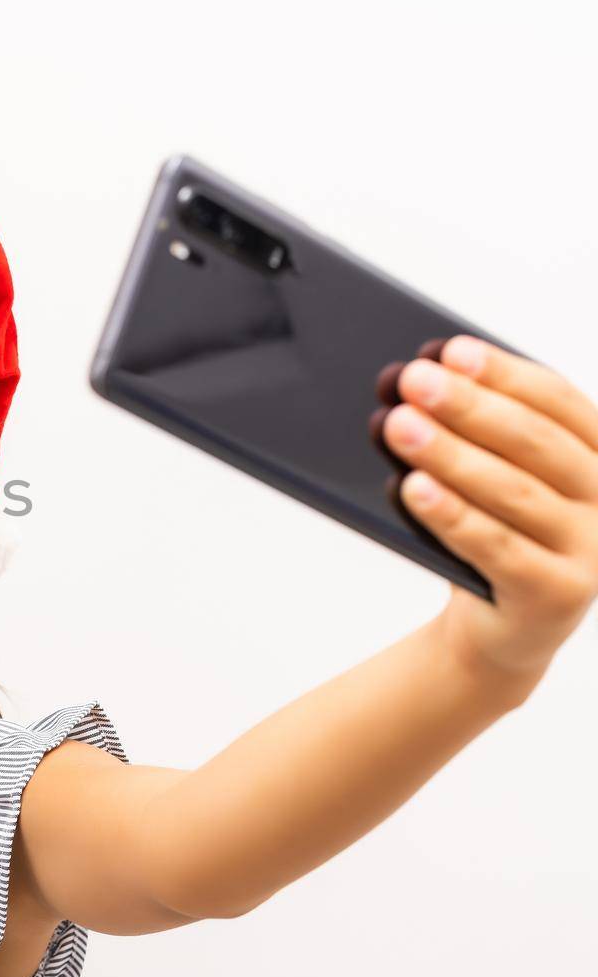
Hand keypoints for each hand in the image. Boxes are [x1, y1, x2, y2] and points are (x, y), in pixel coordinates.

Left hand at [373, 336, 597, 691]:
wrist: (500, 626)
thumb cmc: (494, 532)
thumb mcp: (492, 475)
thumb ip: (476, 433)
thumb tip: (422, 381)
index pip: (558, 400)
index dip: (505, 373)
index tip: (451, 350)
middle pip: (535, 442)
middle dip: (468, 406)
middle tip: (412, 381)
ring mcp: (592, 550)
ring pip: (513, 491)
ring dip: (450, 455)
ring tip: (397, 426)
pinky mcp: (559, 594)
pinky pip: (497, 546)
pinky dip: (451, 514)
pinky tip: (411, 488)